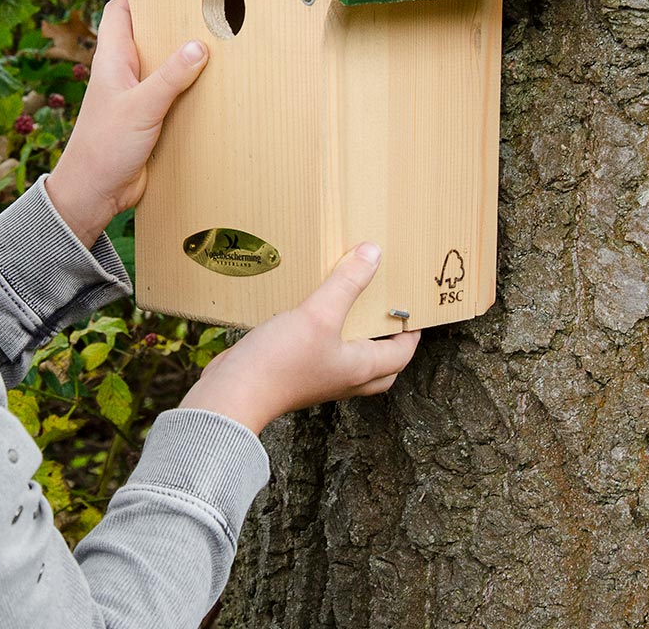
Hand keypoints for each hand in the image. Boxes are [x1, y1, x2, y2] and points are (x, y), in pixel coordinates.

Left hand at [47, 0, 207, 247]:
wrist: (94, 194)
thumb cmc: (103, 148)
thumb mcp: (140, 108)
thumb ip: (170, 77)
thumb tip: (199, 46)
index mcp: (112, 60)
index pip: (120, 11)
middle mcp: (124, 74)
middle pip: (149, 36)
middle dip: (174, 24)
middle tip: (207, 10)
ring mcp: (137, 97)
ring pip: (164, 67)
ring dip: (186, 60)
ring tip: (220, 44)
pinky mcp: (150, 120)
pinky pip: (173, 96)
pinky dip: (190, 91)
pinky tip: (215, 88)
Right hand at [178, 243, 420, 433]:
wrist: (233, 394)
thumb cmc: (281, 362)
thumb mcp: (319, 315)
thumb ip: (347, 284)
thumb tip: (374, 253)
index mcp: (359, 369)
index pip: (400, 354)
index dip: (411, 333)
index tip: (415, 311)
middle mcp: (342, 378)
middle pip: (380, 367)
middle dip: (390, 345)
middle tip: (389, 316)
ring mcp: (317, 378)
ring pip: (350, 362)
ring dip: (357, 341)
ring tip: (353, 310)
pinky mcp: (293, 374)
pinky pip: (321, 356)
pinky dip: (326, 338)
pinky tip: (310, 317)